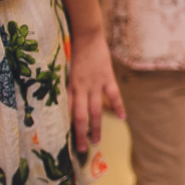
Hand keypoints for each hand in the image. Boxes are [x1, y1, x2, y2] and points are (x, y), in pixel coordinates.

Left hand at [66, 29, 124, 152]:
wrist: (86, 35)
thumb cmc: (72, 52)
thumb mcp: (63, 71)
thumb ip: (66, 86)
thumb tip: (63, 102)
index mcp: (68, 87)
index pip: (67, 113)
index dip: (68, 127)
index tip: (67, 141)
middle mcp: (81, 88)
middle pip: (81, 116)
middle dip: (81, 134)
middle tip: (83, 148)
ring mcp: (95, 84)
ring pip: (96, 110)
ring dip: (97, 127)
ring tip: (97, 140)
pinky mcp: (107, 77)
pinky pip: (113, 95)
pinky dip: (117, 107)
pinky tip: (122, 118)